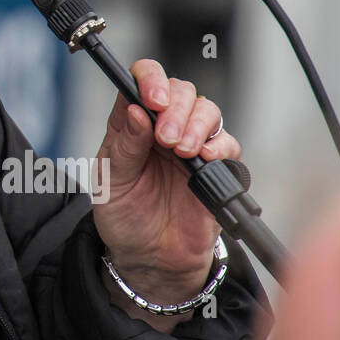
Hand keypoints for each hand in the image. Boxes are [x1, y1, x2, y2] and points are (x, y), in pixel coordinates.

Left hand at [92, 59, 240, 311]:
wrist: (151, 259)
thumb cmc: (124, 217)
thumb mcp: (111, 182)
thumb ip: (124, 146)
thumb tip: (135, 110)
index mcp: (132, 123)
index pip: (142, 80)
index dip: (150, 80)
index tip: (152, 98)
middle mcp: (163, 127)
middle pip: (181, 91)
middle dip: (176, 108)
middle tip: (166, 137)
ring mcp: (192, 145)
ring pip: (207, 111)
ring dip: (197, 125)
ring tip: (182, 151)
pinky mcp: (216, 168)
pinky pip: (228, 144)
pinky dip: (220, 146)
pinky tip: (205, 159)